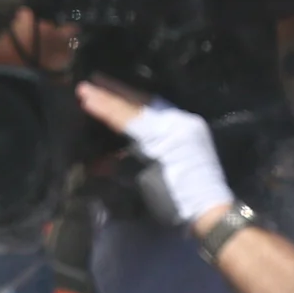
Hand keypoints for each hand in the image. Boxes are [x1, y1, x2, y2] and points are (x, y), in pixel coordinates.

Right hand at [75, 80, 233, 230]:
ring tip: (106, 86)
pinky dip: (143, 107)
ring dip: (128, 96)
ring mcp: (186, 125)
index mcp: (164, 136)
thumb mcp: (143, 183)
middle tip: (93, 80)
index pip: (128, 116)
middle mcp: (177, 123)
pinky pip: (163, 112)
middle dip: (115, 91)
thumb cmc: (174, 203)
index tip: (83, 93)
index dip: (105, 105)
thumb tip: (98, 161)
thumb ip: (122, 165)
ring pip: (152, 104)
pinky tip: (130, 103)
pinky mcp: (190, 130)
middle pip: (140, 103)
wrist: (210, 212)